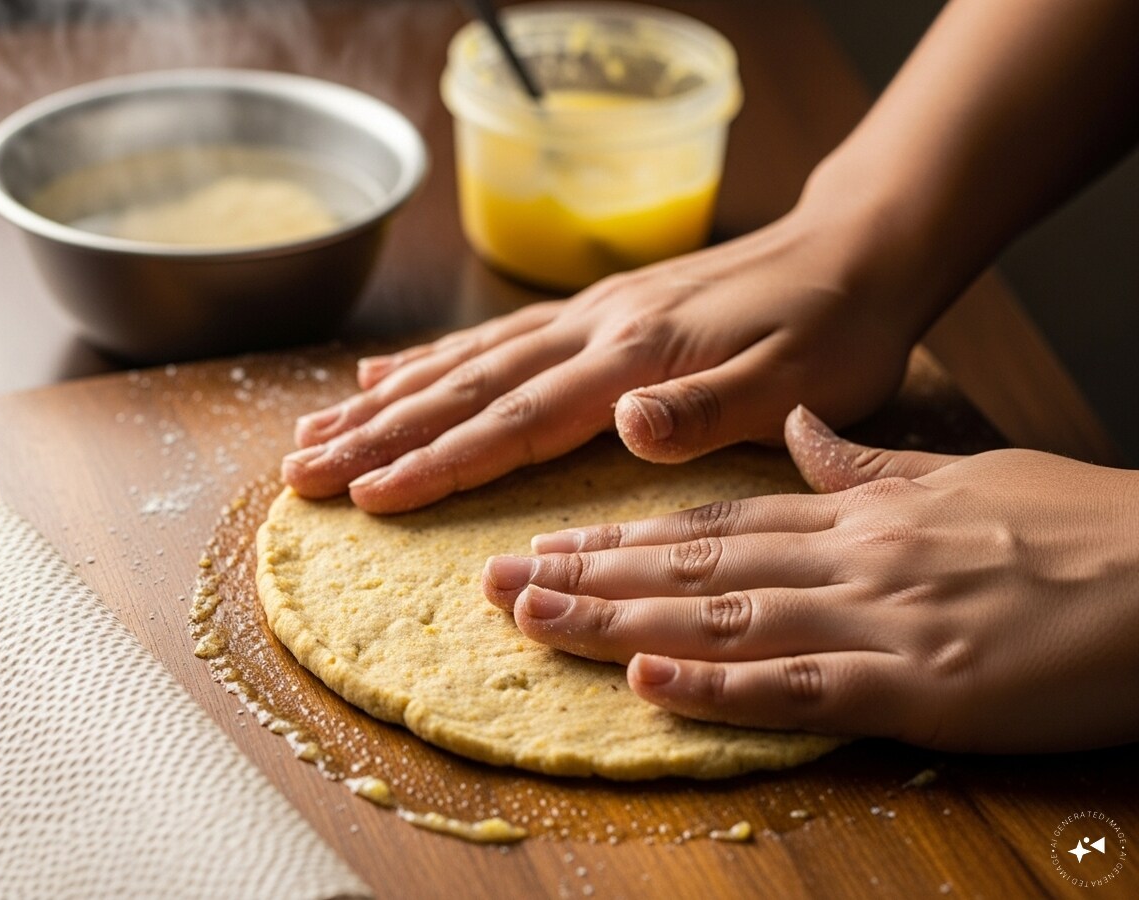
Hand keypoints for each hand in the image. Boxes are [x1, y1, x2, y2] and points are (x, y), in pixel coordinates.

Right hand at [282, 209, 926, 511]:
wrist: (855, 252)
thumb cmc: (833, 332)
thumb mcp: (797, 383)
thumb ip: (706, 410)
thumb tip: (623, 423)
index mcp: (634, 358)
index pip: (517, 421)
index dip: (438, 463)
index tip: (367, 496)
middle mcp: (593, 330)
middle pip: (467, 389)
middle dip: (379, 435)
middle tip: (300, 471)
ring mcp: (588, 315)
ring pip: (467, 361)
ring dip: (387, 399)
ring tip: (316, 429)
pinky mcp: (596, 311)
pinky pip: (496, 336)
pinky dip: (434, 360)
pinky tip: (389, 374)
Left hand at [481, 407, 1138, 751]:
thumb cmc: (1070, 527)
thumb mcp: (956, 476)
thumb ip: (861, 464)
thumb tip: (794, 434)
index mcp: (851, 512)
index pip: (709, 522)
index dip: (621, 533)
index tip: (549, 539)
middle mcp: (844, 558)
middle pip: (691, 566)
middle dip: (588, 572)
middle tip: (497, 579)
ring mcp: (876, 620)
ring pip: (720, 617)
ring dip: (619, 618)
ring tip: (533, 617)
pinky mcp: (919, 688)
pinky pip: (800, 687)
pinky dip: (719, 685)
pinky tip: (649, 679)